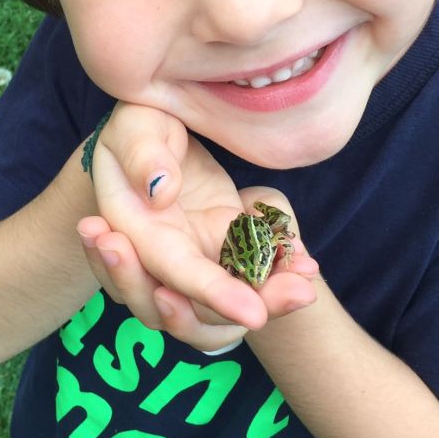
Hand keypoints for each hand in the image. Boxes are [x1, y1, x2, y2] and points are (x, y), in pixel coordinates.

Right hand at [83, 104, 318, 349]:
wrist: (160, 125)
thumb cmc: (139, 124)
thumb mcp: (134, 126)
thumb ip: (140, 154)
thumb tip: (160, 191)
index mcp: (131, 230)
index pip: (168, 271)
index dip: (209, 293)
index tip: (253, 313)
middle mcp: (159, 258)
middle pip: (195, 311)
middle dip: (248, 311)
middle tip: (300, 293)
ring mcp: (193, 258)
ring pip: (224, 303)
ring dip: (269, 300)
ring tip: (306, 282)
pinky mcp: (220, 248)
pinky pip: (247, 277)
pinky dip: (277, 276)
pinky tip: (307, 264)